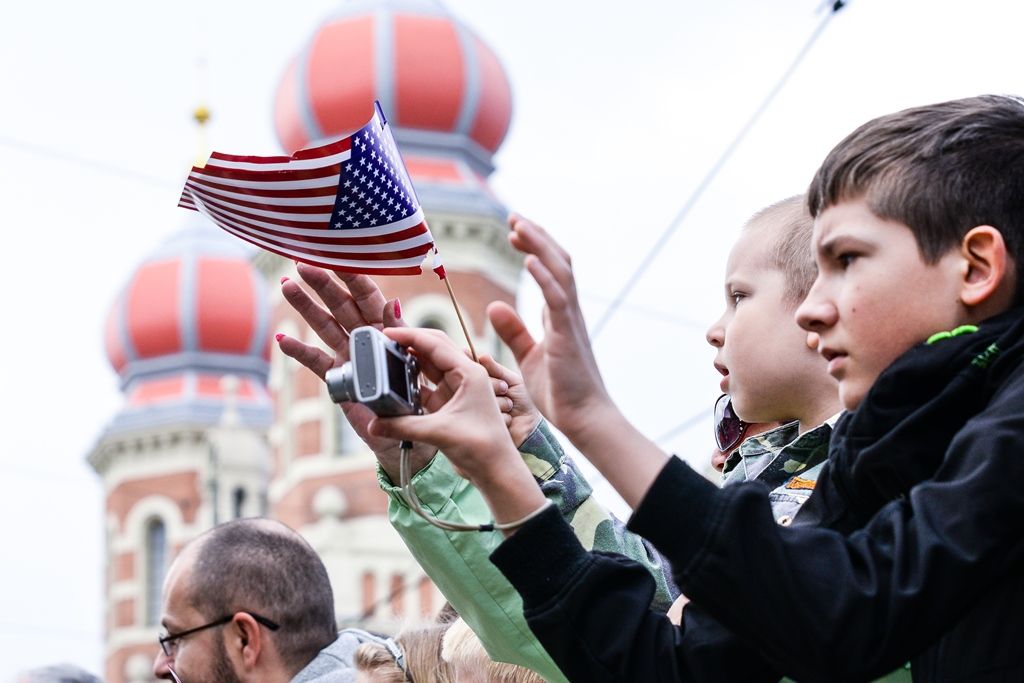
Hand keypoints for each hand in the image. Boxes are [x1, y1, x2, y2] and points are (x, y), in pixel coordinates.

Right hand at [275, 262, 434, 479]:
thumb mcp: (416, 363)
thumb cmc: (423, 398)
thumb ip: (402, 335)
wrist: (412, 436)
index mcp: (390, 330)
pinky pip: (318, 363)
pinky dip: (300, 352)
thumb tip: (393, 303)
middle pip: (342, 305)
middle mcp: (367, 338)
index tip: (336, 257)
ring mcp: (351, 357)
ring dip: (306, 307)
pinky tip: (283, 340)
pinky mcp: (340, 379)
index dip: (353, 277)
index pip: (369, 297)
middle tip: (302, 264)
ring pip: (326, 326)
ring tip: (286, 286)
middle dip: (323, 284)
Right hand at [368, 328, 526, 487]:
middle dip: (410, 342)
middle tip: (385, 340)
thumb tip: (373, 425)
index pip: (436, 344)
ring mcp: (459, 391)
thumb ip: (403, 426)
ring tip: (387, 357)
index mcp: (470, 373)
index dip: (410, 336)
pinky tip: (397, 384)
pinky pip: (428, 387)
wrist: (497, 471)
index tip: (388, 332)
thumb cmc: (482, 447)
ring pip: (430, 368)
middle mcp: (466, 377)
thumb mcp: (439, 432)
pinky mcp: (452, 406)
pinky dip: (413, 384)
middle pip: (434, 349)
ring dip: (411, 362)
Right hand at [479, 354, 541, 447]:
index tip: (486, 370)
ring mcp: (472, 409)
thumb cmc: (523, 400)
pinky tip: (508, 419)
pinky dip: (500, 414)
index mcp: (480, 380)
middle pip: (471, 381)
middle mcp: (472, 393)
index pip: (470, 366)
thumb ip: (497, 369)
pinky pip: (484, 413)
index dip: (476, 366)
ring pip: (477, 397)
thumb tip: (482, 356)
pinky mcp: (476, 426)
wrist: (530, 428)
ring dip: (499, 401)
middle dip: (494, 385)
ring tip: (509, 406)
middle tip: (506, 391)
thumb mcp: (512, 381)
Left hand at [487, 214, 615, 447]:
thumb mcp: (530, 357)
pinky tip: (529, 261)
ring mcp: (571, 322)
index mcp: (560, 315)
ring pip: (559, 272)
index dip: (534, 248)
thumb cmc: (562, 392)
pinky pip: (558, 299)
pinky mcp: (568, 336)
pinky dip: (544, 277)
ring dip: (539, 247)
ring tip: (518, 226)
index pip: (550, 270)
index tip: (514, 232)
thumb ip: (514, 331)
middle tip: (514, 218)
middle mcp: (569, 312)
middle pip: (557, 262)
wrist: (584, 419)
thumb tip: (495, 306)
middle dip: (536, 237)